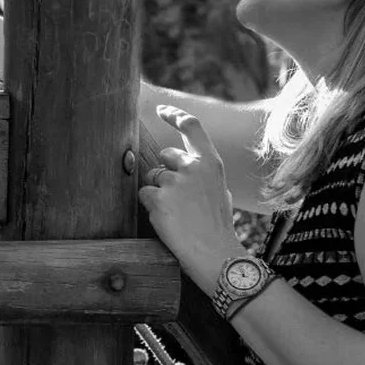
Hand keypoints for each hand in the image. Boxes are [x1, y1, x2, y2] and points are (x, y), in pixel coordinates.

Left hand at [138, 105, 245, 295]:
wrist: (215, 254)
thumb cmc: (217, 226)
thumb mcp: (221, 192)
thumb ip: (204, 174)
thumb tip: (186, 166)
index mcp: (211, 163)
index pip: (191, 126)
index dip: (175, 114)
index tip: (162, 110)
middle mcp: (193, 166)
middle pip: (164, 156)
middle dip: (164, 172)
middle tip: (180, 199)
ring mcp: (175, 181)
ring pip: (152, 177)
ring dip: (158, 192)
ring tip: (177, 213)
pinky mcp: (159, 198)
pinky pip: (144, 194)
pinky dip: (151, 206)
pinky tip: (167, 220)